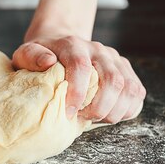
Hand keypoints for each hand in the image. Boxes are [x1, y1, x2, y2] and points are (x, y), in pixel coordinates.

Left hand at [12, 35, 145, 122]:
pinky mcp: (125, 70)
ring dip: (114, 111)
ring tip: (95, 119)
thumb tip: (48, 62)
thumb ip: (31, 56)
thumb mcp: (27, 53)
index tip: (68, 111)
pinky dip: (127, 109)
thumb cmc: (41, 55)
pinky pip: (136, 93)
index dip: (77, 92)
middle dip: (99, 107)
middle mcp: (98, 50)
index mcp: (73, 44)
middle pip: (112, 80)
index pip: (81, 66)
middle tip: (83, 119)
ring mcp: (115, 59)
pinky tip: (109, 115)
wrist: (59, 44)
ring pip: (128, 88)